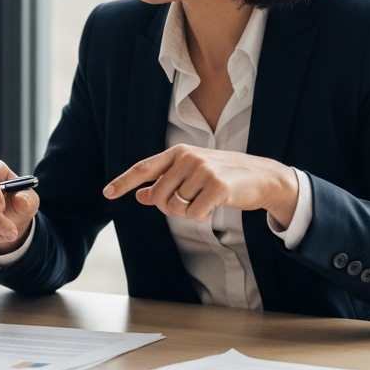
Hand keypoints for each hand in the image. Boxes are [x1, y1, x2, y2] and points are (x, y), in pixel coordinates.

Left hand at [102, 145, 297, 226]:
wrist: (262, 176)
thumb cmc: (223, 175)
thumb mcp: (191, 175)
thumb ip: (165, 184)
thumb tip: (141, 196)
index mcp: (177, 153)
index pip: (143, 168)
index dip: (124, 182)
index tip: (106, 194)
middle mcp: (187, 158)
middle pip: (159, 196)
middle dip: (169, 208)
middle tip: (188, 205)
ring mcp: (202, 170)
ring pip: (176, 207)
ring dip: (188, 212)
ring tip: (205, 201)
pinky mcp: (217, 186)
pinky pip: (194, 214)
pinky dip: (202, 216)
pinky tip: (215, 205)